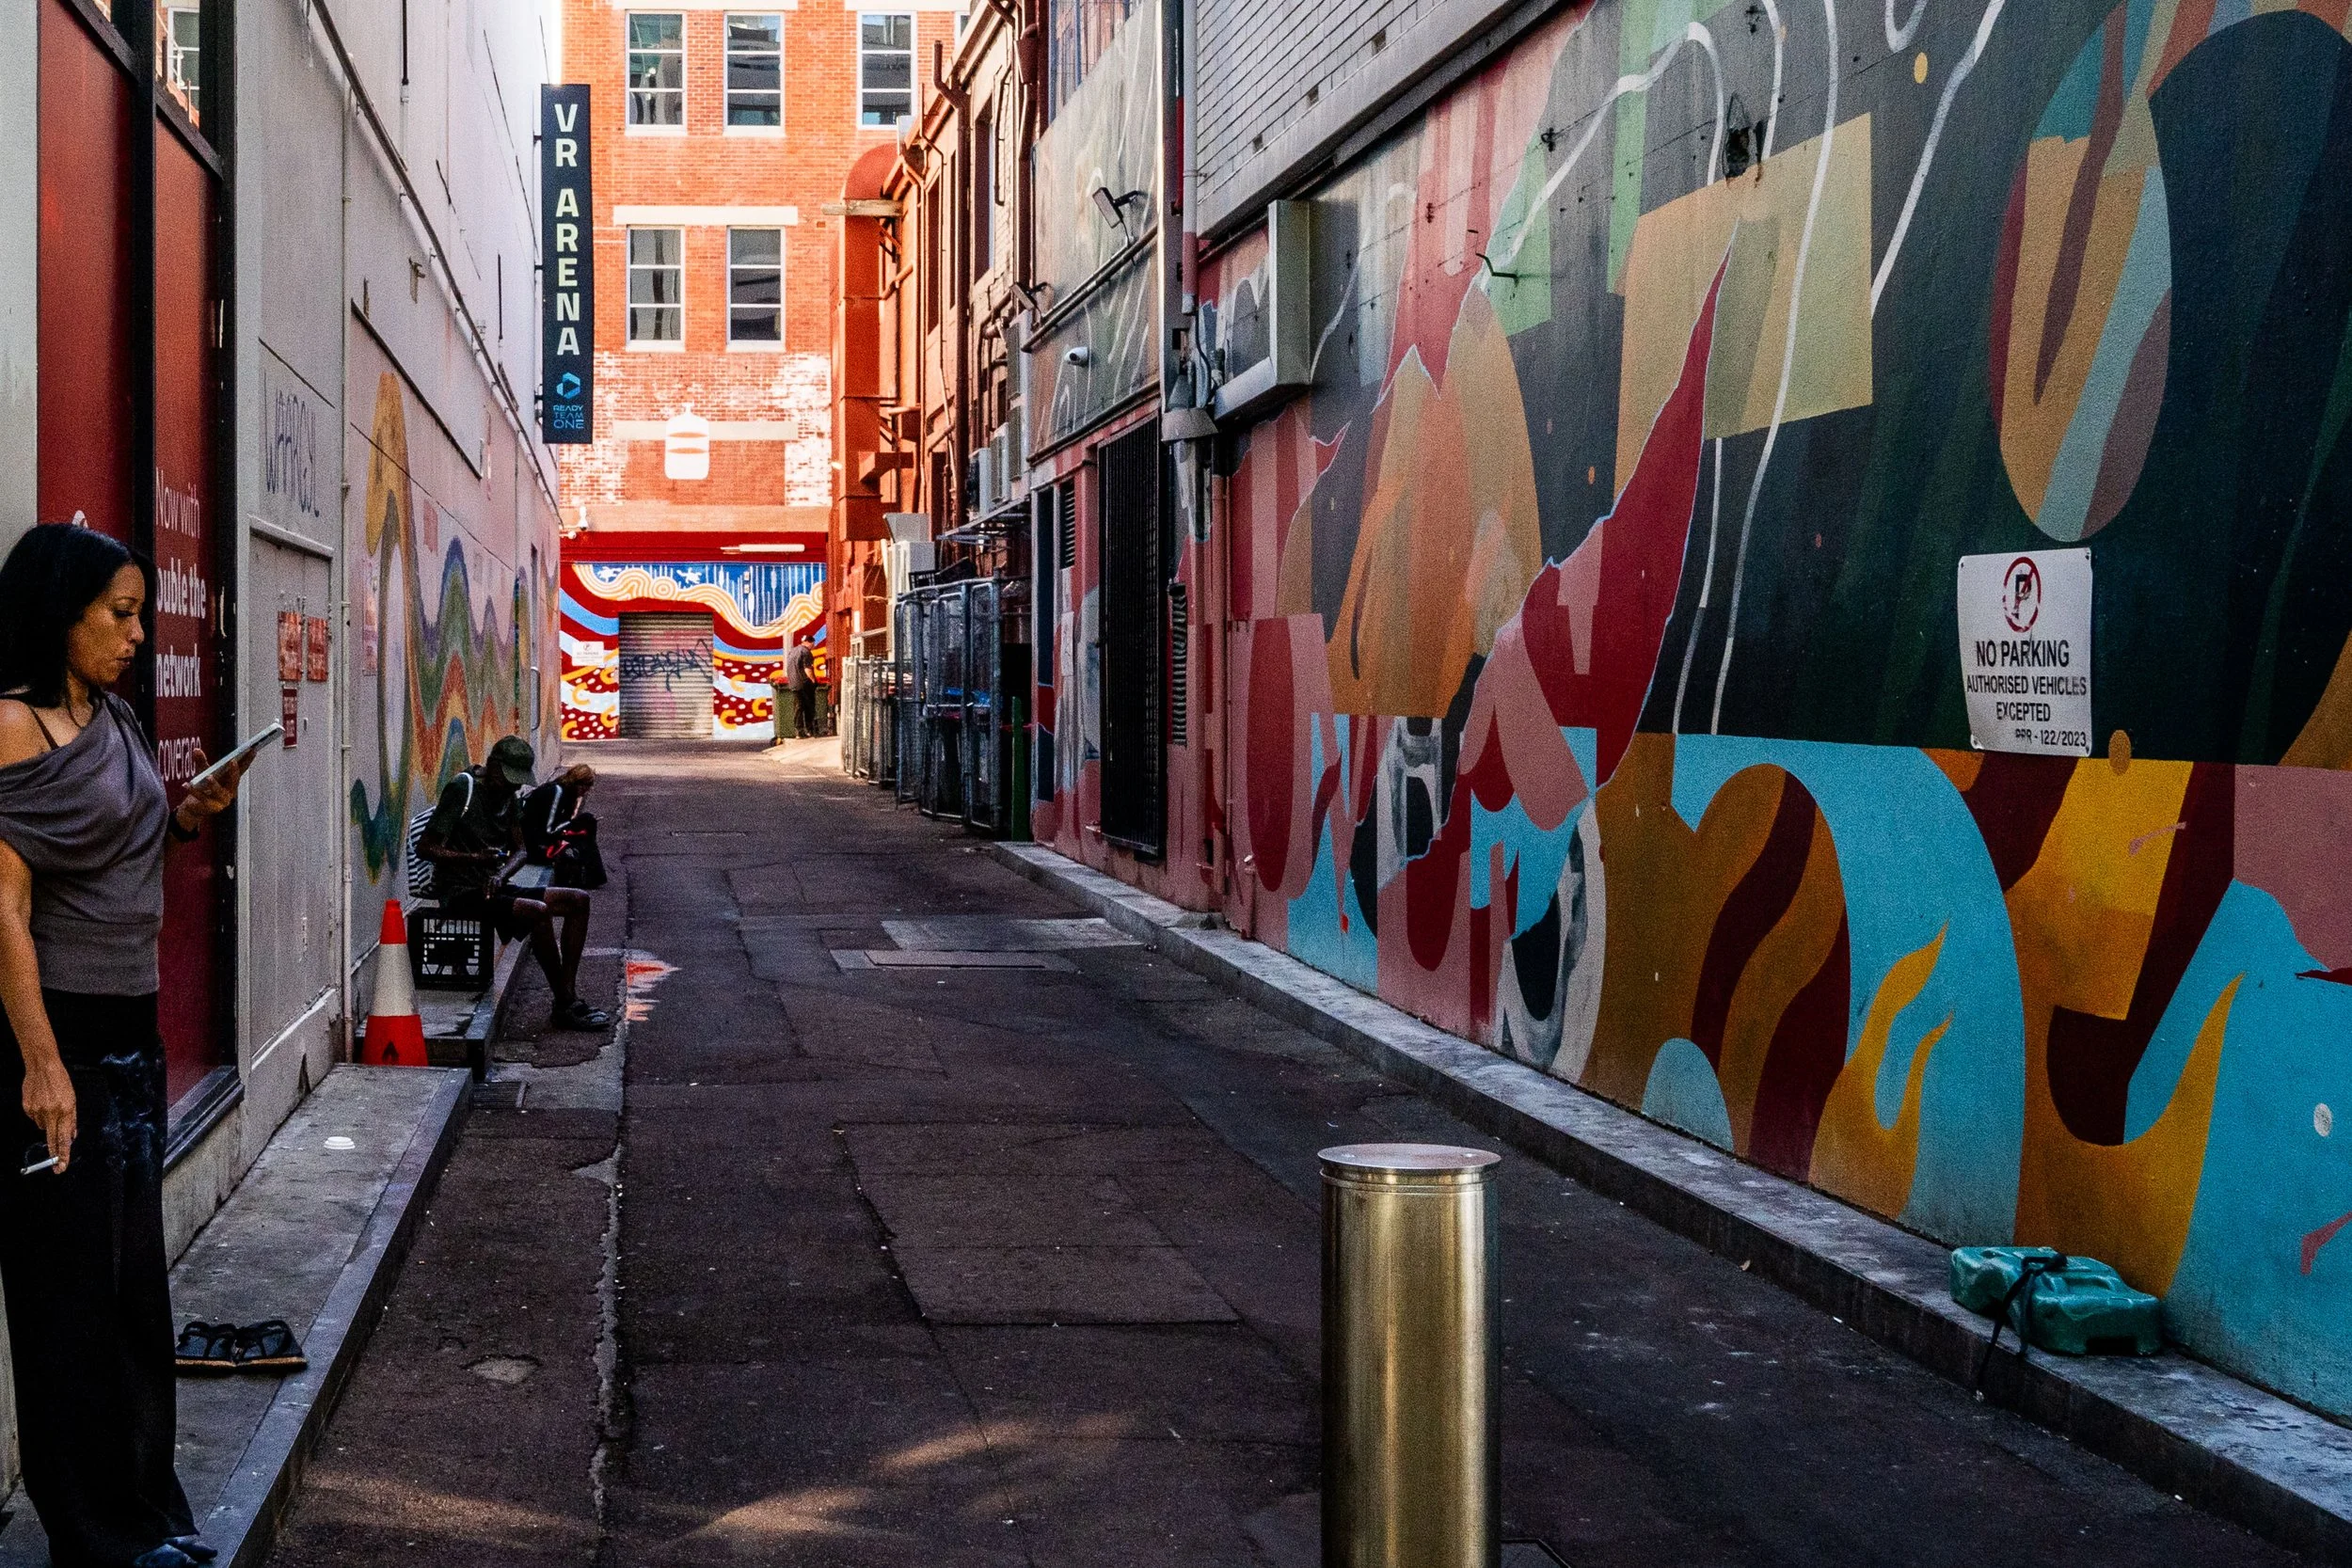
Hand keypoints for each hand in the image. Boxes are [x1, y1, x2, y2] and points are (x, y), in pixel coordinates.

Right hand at [22, 1057, 73, 1173]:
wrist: (42, 1067)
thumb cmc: (61, 1082)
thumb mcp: (73, 1099)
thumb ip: (72, 1120)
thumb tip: (71, 1137)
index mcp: (65, 1110)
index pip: (64, 1138)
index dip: (64, 1154)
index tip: (63, 1166)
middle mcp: (51, 1112)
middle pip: (52, 1139)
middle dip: (56, 1155)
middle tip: (58, 1168)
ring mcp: (37, 1111)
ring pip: (43, 1127)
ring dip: (48, 1122)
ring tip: (50, 1106)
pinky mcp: (27, 1108)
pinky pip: (34, 1118)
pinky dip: (39, 1114)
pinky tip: (41, 1102)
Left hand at [177, 748, 246, 827]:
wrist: (195, 807)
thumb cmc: (203, 787)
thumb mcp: (202, 772)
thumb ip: (201, 761)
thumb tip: (196, 749)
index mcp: (231, 781)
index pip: (242, 769)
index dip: (248, 760)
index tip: (253, 749)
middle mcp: (230, 791)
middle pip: (234, 781)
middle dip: (234, 771)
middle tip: (232, 761)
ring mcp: (222, 801)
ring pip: (218, 790)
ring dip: (214, 784)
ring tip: (209, 776)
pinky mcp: (211, 807)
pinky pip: (202, 797)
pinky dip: (194, 791)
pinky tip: (186, 785)